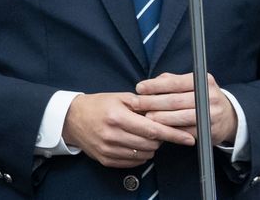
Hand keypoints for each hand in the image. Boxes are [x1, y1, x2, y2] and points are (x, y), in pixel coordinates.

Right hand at [62, 92, 195, 167]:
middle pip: (151, 144)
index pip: (153, 129)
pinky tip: (134, 144)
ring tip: (142, 135)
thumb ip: (142, 104)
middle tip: (155, 129)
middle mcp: (113, 135)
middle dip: (159, 138)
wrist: (71, 119)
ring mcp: (109, 150)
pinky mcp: (106, 160)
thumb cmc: (97, 105)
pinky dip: (139, 154)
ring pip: (144, 154)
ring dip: (150, 147)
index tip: (188, 138)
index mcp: (117, 117)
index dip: (173, 134)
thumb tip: (164, 111)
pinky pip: (133, 162)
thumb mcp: (119, 97)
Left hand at [136, 72, 237, 145]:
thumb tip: (148, 85)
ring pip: (180, 117)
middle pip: (175, 100)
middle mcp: (210, 96)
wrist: (228, 117)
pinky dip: (171, 129)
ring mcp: (212, 115)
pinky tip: (159, 128)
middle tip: (136, 104)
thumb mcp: (191, 84)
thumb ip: (170, 81)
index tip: (139, 88)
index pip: (175, 82)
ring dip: (160, 117)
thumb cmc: (201, 97)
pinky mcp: (210, 131)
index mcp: (204, 81)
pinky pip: (186, 131)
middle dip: (152, 102)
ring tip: (145, 116)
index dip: (155, 85)